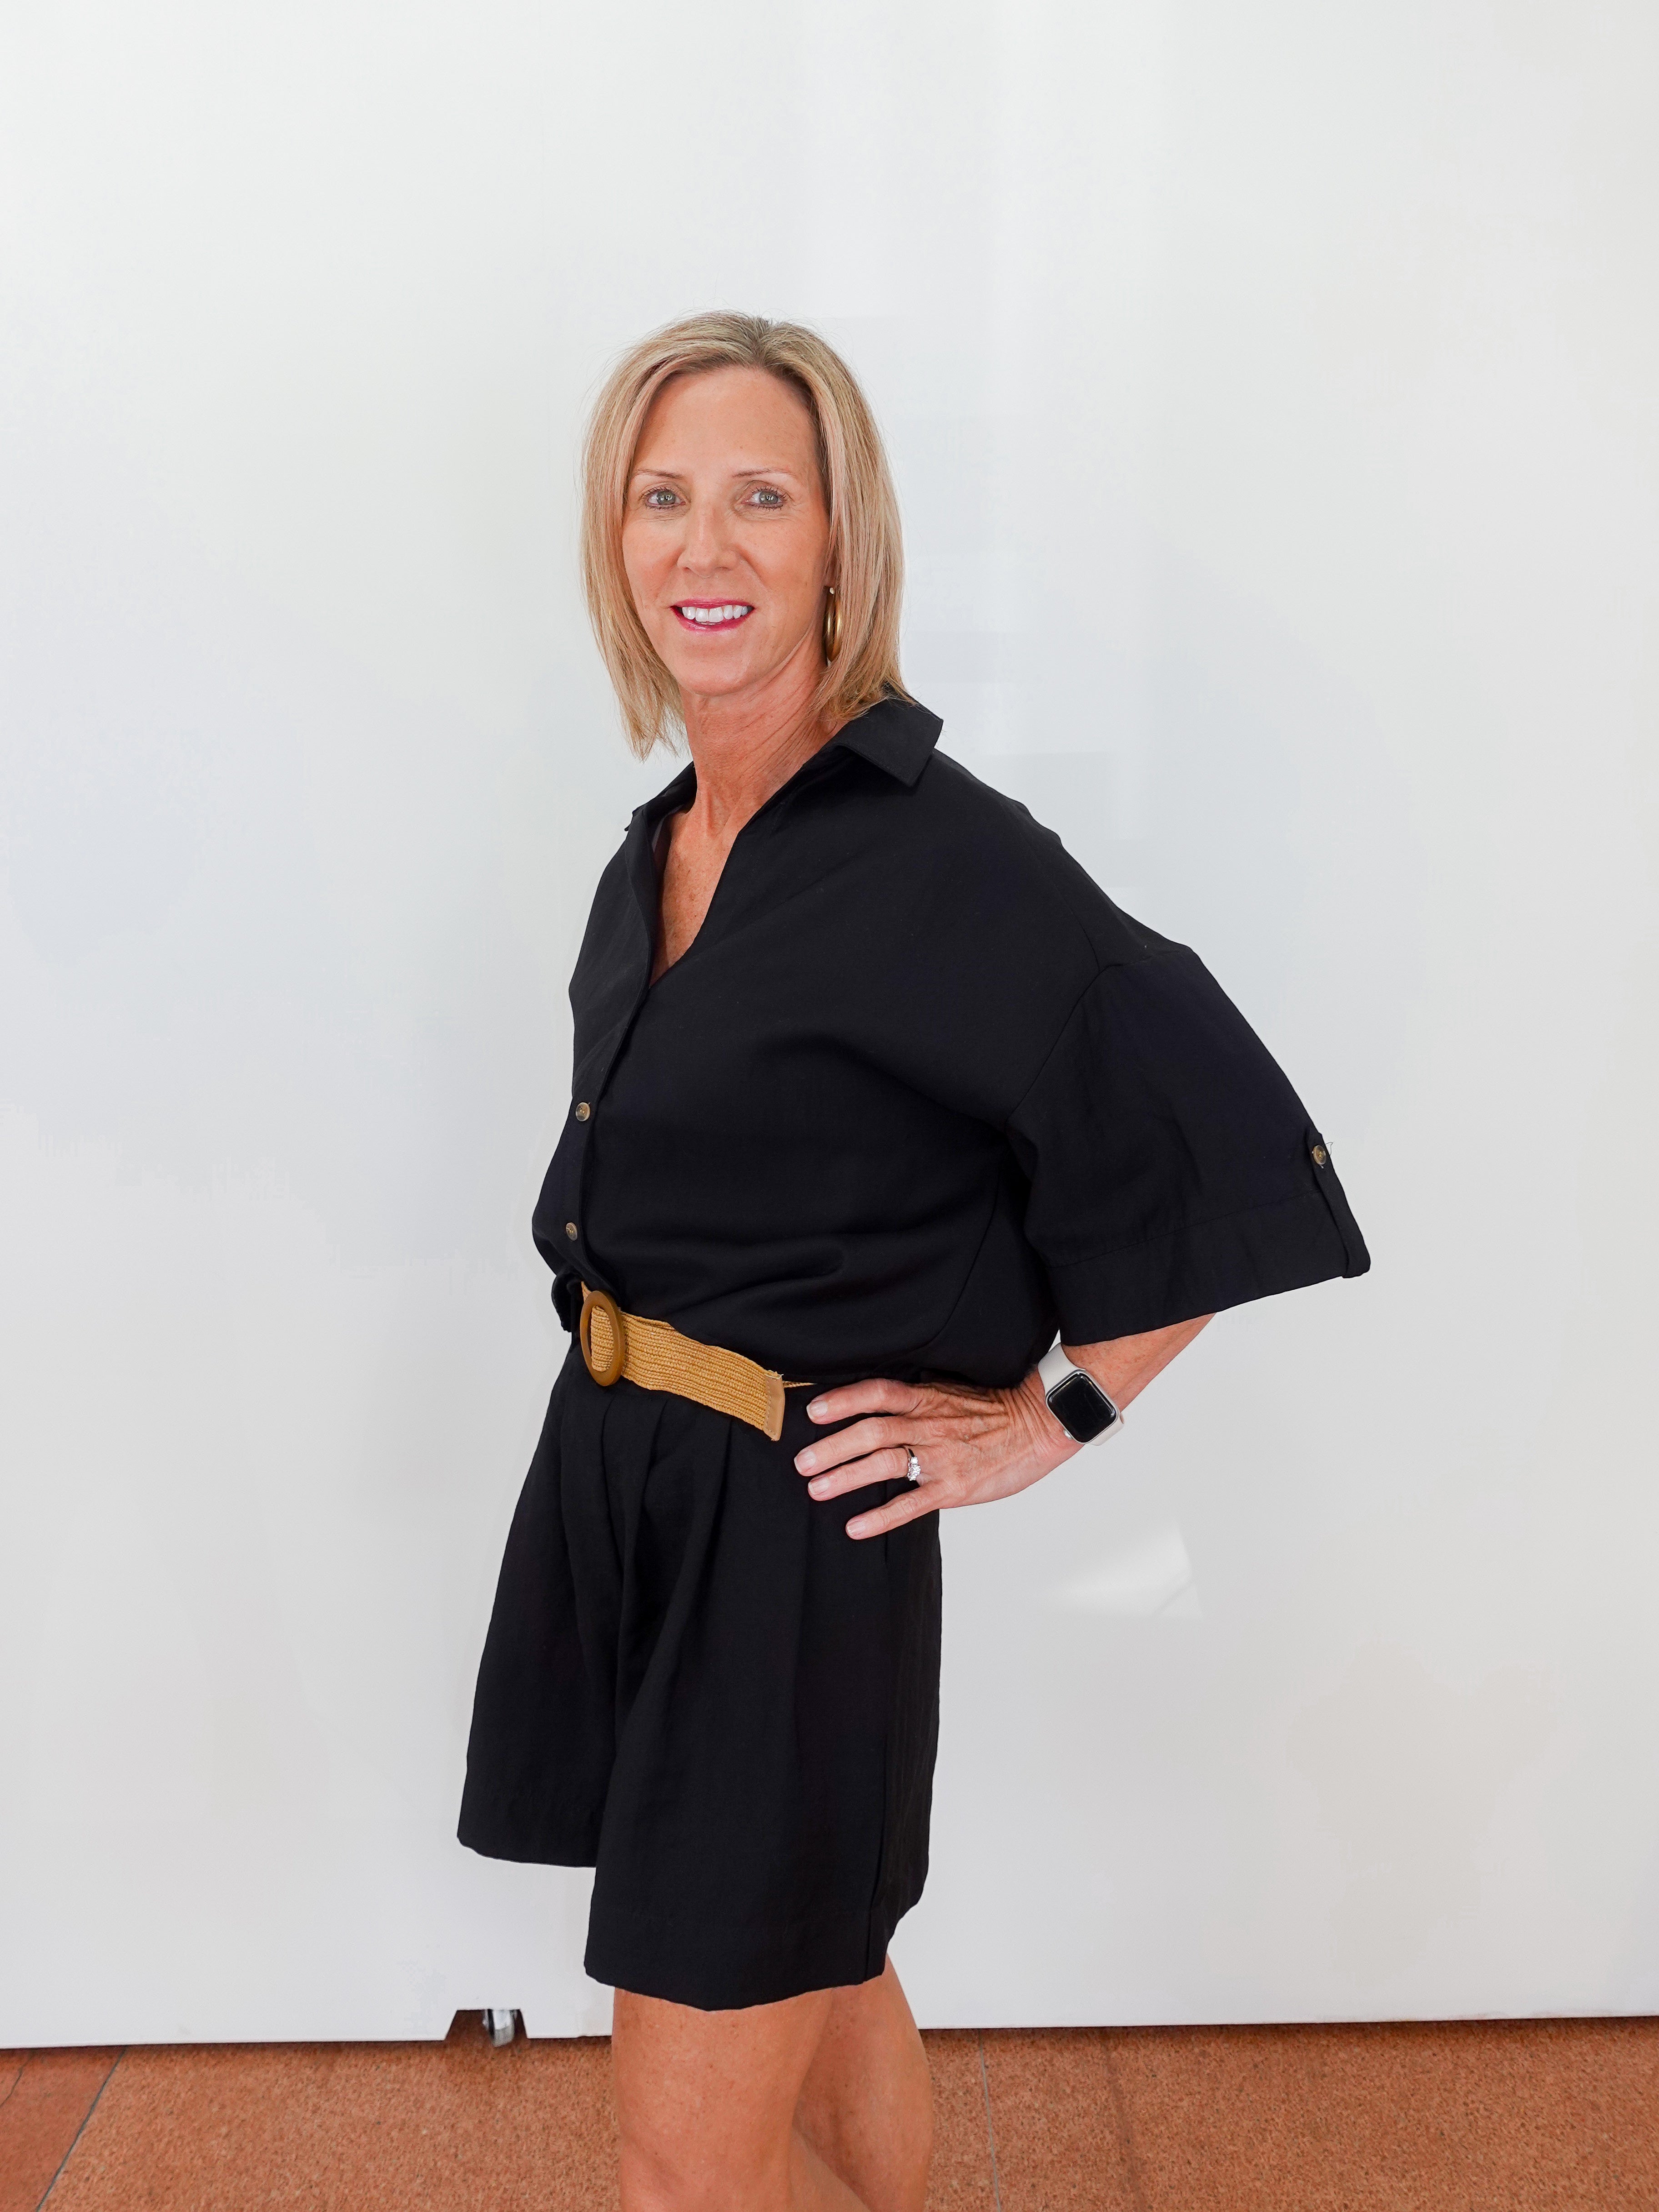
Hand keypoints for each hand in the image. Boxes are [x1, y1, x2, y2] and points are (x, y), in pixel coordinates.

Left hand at [793, 1372, 1076, 1540]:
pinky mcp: (954, 1487)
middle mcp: (929, 1424)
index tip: (813, 1411)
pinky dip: (880, 1517)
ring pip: (884, 1463)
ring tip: (816, 1490)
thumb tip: (874, 1410)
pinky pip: (910, 1504)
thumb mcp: (951, 1394)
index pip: (877, 1393)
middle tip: (801, 1463)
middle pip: (871, 1431)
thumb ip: (914, 1403)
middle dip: (832, 1447)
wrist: (1039, 1425)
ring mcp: (941, 1456)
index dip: (843, 1401)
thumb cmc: (993, 1411)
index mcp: (927, 1398)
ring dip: (845, 1477)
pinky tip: (855, 1526)